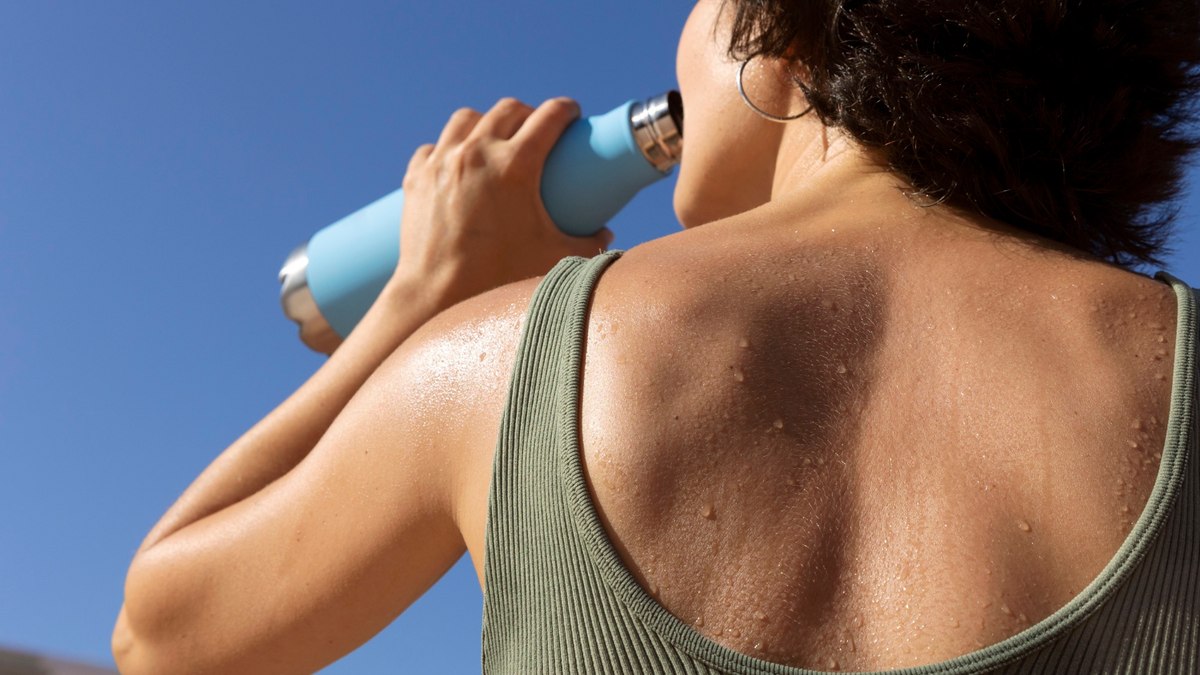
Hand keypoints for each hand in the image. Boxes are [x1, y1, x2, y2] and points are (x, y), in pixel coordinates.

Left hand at [392, 96, 614, 310]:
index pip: (549, 117)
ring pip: (467, 119)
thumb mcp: (553, 258)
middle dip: (529, 113)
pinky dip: (450, 147)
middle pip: (509, 110)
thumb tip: (606, 234)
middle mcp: (476, 153)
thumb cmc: (499, 280)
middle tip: (539, 129)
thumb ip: (587, 245)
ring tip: (496, 138)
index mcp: (515, 167)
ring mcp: (442, 162)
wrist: (437, 296)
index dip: (566, 110)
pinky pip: (435, 146)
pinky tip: (458, 162)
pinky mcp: (417, 176)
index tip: (572, 114)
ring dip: (487, 122)